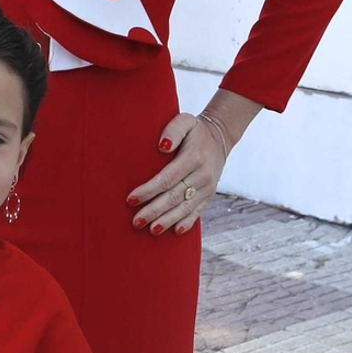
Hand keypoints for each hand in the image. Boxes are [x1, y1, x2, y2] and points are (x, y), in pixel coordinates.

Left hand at [127, 111, 225, 234]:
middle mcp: (202, 175)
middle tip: (136, 221)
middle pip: (174, 196)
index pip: (167, 178)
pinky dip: (187, 223)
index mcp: (194, 158)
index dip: (148, 190)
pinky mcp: (209, 195)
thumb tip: (162, 146)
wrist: (220, 137)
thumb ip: (173, 130)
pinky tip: (175, 231)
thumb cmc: (195, 130)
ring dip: (167, 220)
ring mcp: (208, 187)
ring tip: (151, 230)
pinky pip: (198, 211)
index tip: (131, 199)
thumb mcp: (185, 121)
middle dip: (154, 210)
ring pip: (185, 207)